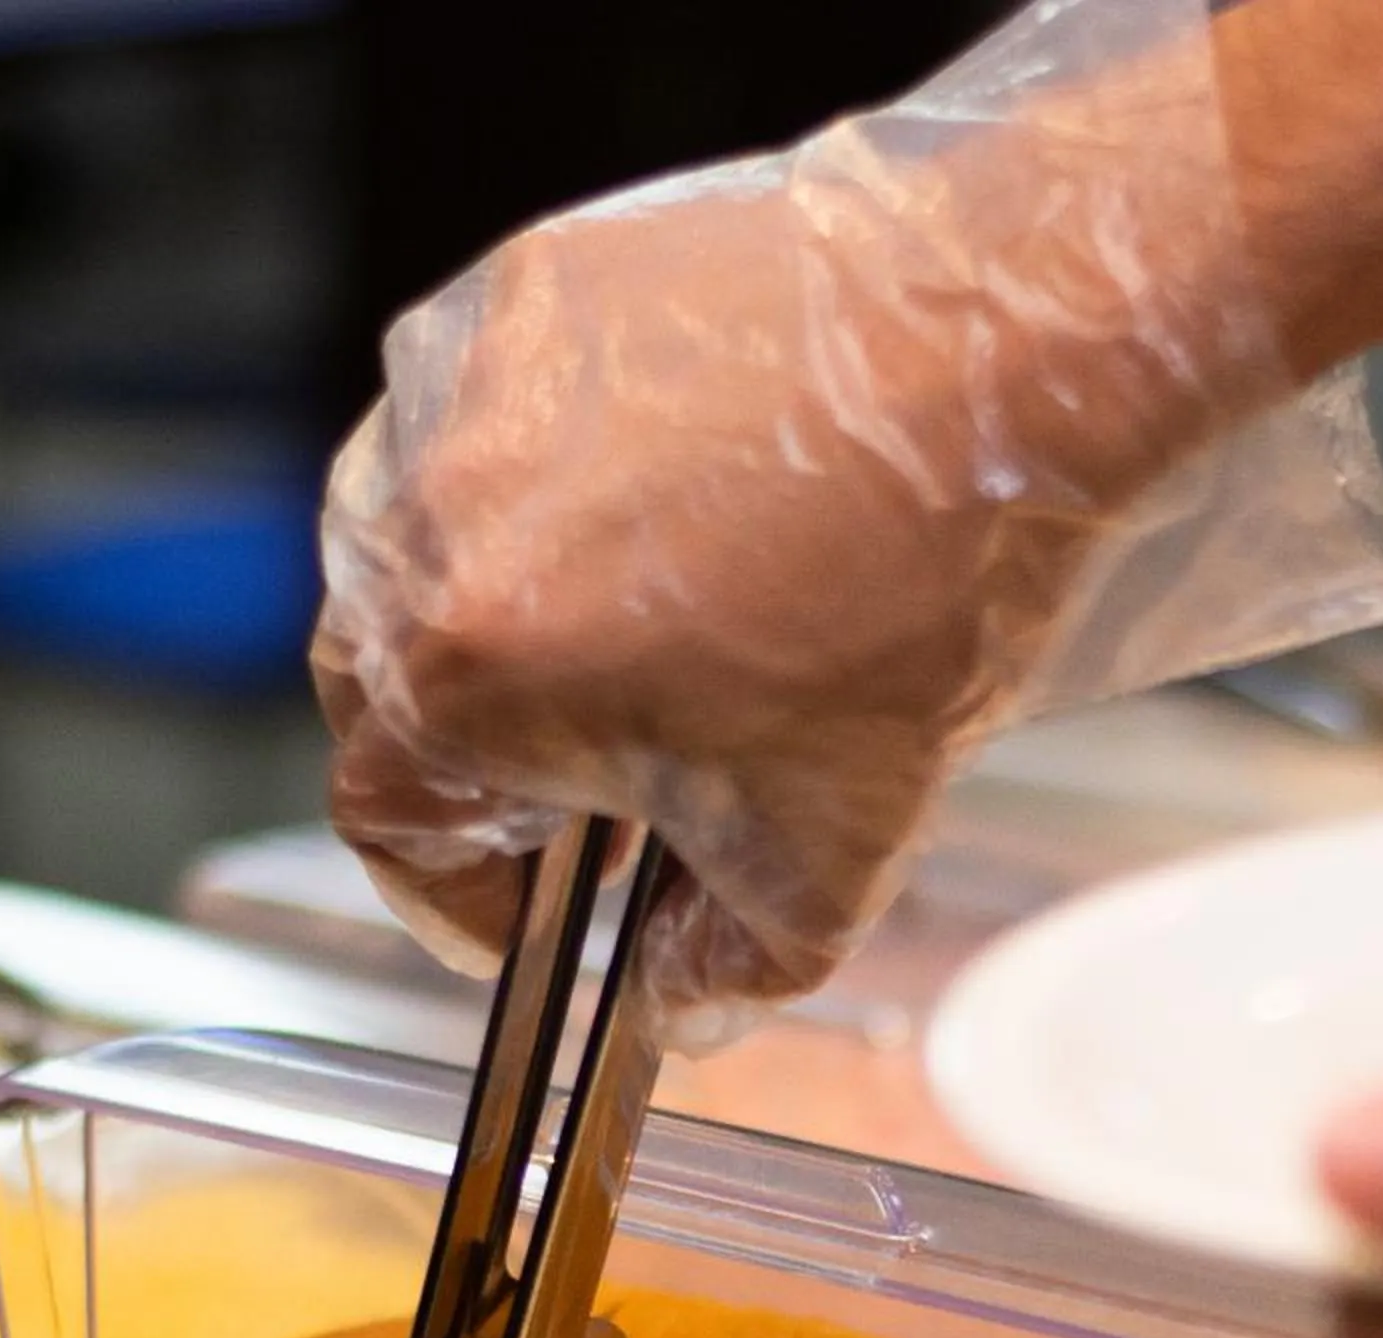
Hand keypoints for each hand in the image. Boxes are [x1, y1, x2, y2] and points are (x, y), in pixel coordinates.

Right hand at [315, 46, 1273, 1024]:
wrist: (999, 366)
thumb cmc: (913, 600)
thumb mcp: (826, 859)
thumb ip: (729, 967)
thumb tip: (684, 1001)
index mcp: (465, 678)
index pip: (383, 824)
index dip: (454, 899)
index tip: (529, 916)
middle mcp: (424, 524)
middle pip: (383, 686)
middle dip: (474, 764)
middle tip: (589, 798)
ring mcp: (463, 389)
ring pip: (414, 548)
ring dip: (490, 621)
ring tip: (625, 651)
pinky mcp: (526, 292)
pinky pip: (482, 424)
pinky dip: (540, 492)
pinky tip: (660, 517)